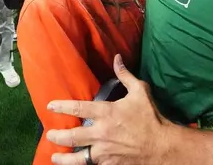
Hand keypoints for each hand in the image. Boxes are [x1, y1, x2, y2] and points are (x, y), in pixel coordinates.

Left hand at [46, 55, 170, 164]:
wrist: (162, 146)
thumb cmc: (151, 117)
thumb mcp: (140, 91)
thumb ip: (125, 75)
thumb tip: (117, 58)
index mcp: (107, 113)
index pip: (78, 108)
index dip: (61, 106)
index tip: (50, 106)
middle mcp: (102, 133)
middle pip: (72, 136)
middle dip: (58, 136)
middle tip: (50, 134)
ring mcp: (105, 151)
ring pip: (78, 158)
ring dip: (64, 158)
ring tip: (55, 156)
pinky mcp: (110, 164)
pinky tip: (76, 164)